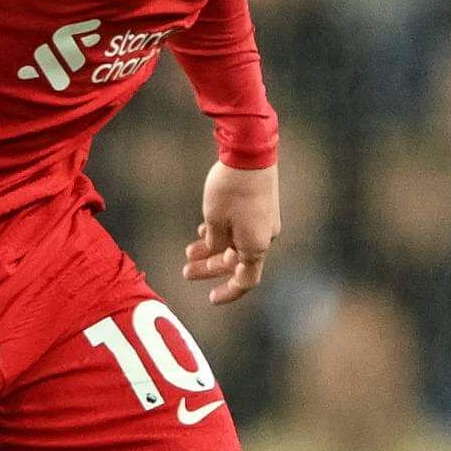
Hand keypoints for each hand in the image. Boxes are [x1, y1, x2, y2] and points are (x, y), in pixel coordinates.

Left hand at [183, 162, 278, 305]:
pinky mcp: (261, 207)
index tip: (211, 297)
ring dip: (213, 250)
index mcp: (255, 246)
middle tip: (187, 271)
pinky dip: (223, 234)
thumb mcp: (214, 220)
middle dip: (211, 268)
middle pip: (237, 262)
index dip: (228, 292)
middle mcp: (264, 237)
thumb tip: (215, 250)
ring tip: (189, 250)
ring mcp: (264, 221)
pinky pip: (241, 229)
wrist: (250, 152)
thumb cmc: (231, 188)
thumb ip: (214, 243)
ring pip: (237, 244)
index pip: (245, 281)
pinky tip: (203, 231)